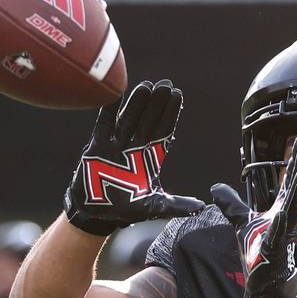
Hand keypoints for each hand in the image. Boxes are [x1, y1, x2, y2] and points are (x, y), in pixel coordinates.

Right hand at [65, 79, 204, 234]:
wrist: (96, 213)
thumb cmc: (125, 209)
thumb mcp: (153, 207)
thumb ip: (175, 205)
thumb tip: (200, 207)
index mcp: (151, 158)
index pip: (164, 131)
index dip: (170, 113)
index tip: (177, 95)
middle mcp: (135, 147)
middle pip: (149, 120)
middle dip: (157, 103)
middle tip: (166, 84)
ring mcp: (116, 145)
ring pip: (129, 118)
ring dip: (137, 103)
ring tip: (147, 86)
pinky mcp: (97, 146)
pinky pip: (104, 124)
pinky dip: (109, 110)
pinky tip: (115, 93)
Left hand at [211, 135, 296, 297]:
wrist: (267, 284)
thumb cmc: (260, 253)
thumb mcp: (243, 224)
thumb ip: (232, 205)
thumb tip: (216, 188)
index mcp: (280, 211)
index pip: (289, 183)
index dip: (295, 163)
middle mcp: (285, 220)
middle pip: (294, 189)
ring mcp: (282, 235)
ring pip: (292, 210)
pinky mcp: (275, 252)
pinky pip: (277, 237)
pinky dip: (279, 226)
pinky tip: (280, 214)